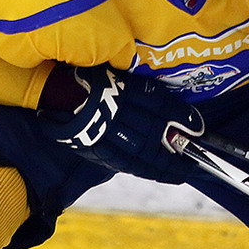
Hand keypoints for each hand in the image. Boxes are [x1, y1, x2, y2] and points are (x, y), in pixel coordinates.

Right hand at [41, 65, 203, 182]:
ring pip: (141, 151)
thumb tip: (167, 107)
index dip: (180, 117)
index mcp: (122, 88)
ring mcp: (105, 131)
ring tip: (181, 173)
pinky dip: (143, 169)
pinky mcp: (95, 146)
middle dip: (177, 147)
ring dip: (164, 164)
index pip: (158, 103)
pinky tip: (157, 174)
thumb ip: (136, 89)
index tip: (198, 127)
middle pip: (154, 131)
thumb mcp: (114, 75)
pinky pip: (123, 161)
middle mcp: (117, 110)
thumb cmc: (87, 79)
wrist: (50, 92)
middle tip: (196, 160)